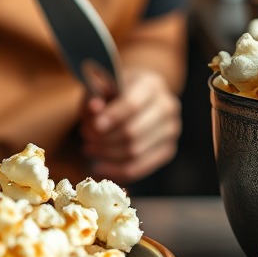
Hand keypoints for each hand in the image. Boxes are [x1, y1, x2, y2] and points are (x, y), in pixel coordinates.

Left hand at [79, 69, 181, 183]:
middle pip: (133, 131)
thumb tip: (94, 108)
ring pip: (135, 152)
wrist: (140, 98)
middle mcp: (167, 106)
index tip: (94, 127)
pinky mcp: (169, 149)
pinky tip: (100, 167)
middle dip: (105, 140)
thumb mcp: (102, 85)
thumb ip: (95, 94)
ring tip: (89, 150)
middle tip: (86, 139)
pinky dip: (117, 171)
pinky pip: (140, 168)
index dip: (113, 117)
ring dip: (107, 155)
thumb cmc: (116, 91)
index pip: (133, 104)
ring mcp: (171, 129)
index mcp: (151, 85)